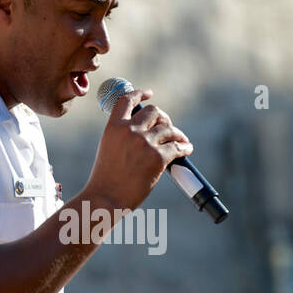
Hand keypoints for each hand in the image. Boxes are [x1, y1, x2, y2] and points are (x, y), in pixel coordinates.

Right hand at [82, 88, 193, 212]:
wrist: (106, 198)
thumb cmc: (105, 179)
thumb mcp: (107, 149)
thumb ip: (121, 136)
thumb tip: (145, 130)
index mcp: (114, 127)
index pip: (127, 100)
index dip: (140, 94)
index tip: (149, 94)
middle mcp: (130, 131)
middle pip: (154, 112)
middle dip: (164, 119)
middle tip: (168, 128)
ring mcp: (145, 143)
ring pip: (169, 129)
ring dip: (177, 134)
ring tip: (181, 141)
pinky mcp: (158, 157)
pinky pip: (178, 147)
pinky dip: (184, 147)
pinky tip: (186, 149)